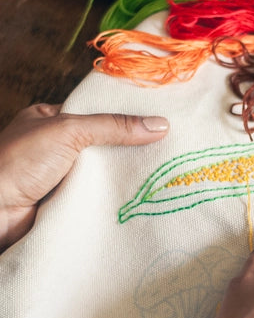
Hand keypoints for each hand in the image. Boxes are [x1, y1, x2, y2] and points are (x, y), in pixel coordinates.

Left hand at [0, 104, 168, 250]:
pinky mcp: (70, 203)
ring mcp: (63, 177)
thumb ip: (113, 126)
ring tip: (166, 172)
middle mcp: (57, 148)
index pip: (98, 114)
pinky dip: (117, 197)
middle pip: (105, 145)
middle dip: (132, 149)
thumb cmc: (18, 163)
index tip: (161, 120)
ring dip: (126, 176)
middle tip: (171, 148)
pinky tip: (144, 195)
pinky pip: (101, 197)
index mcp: (51, 120)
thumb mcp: (68, 130)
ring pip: (105, 173)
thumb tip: (160, 124)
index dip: (127, 117)